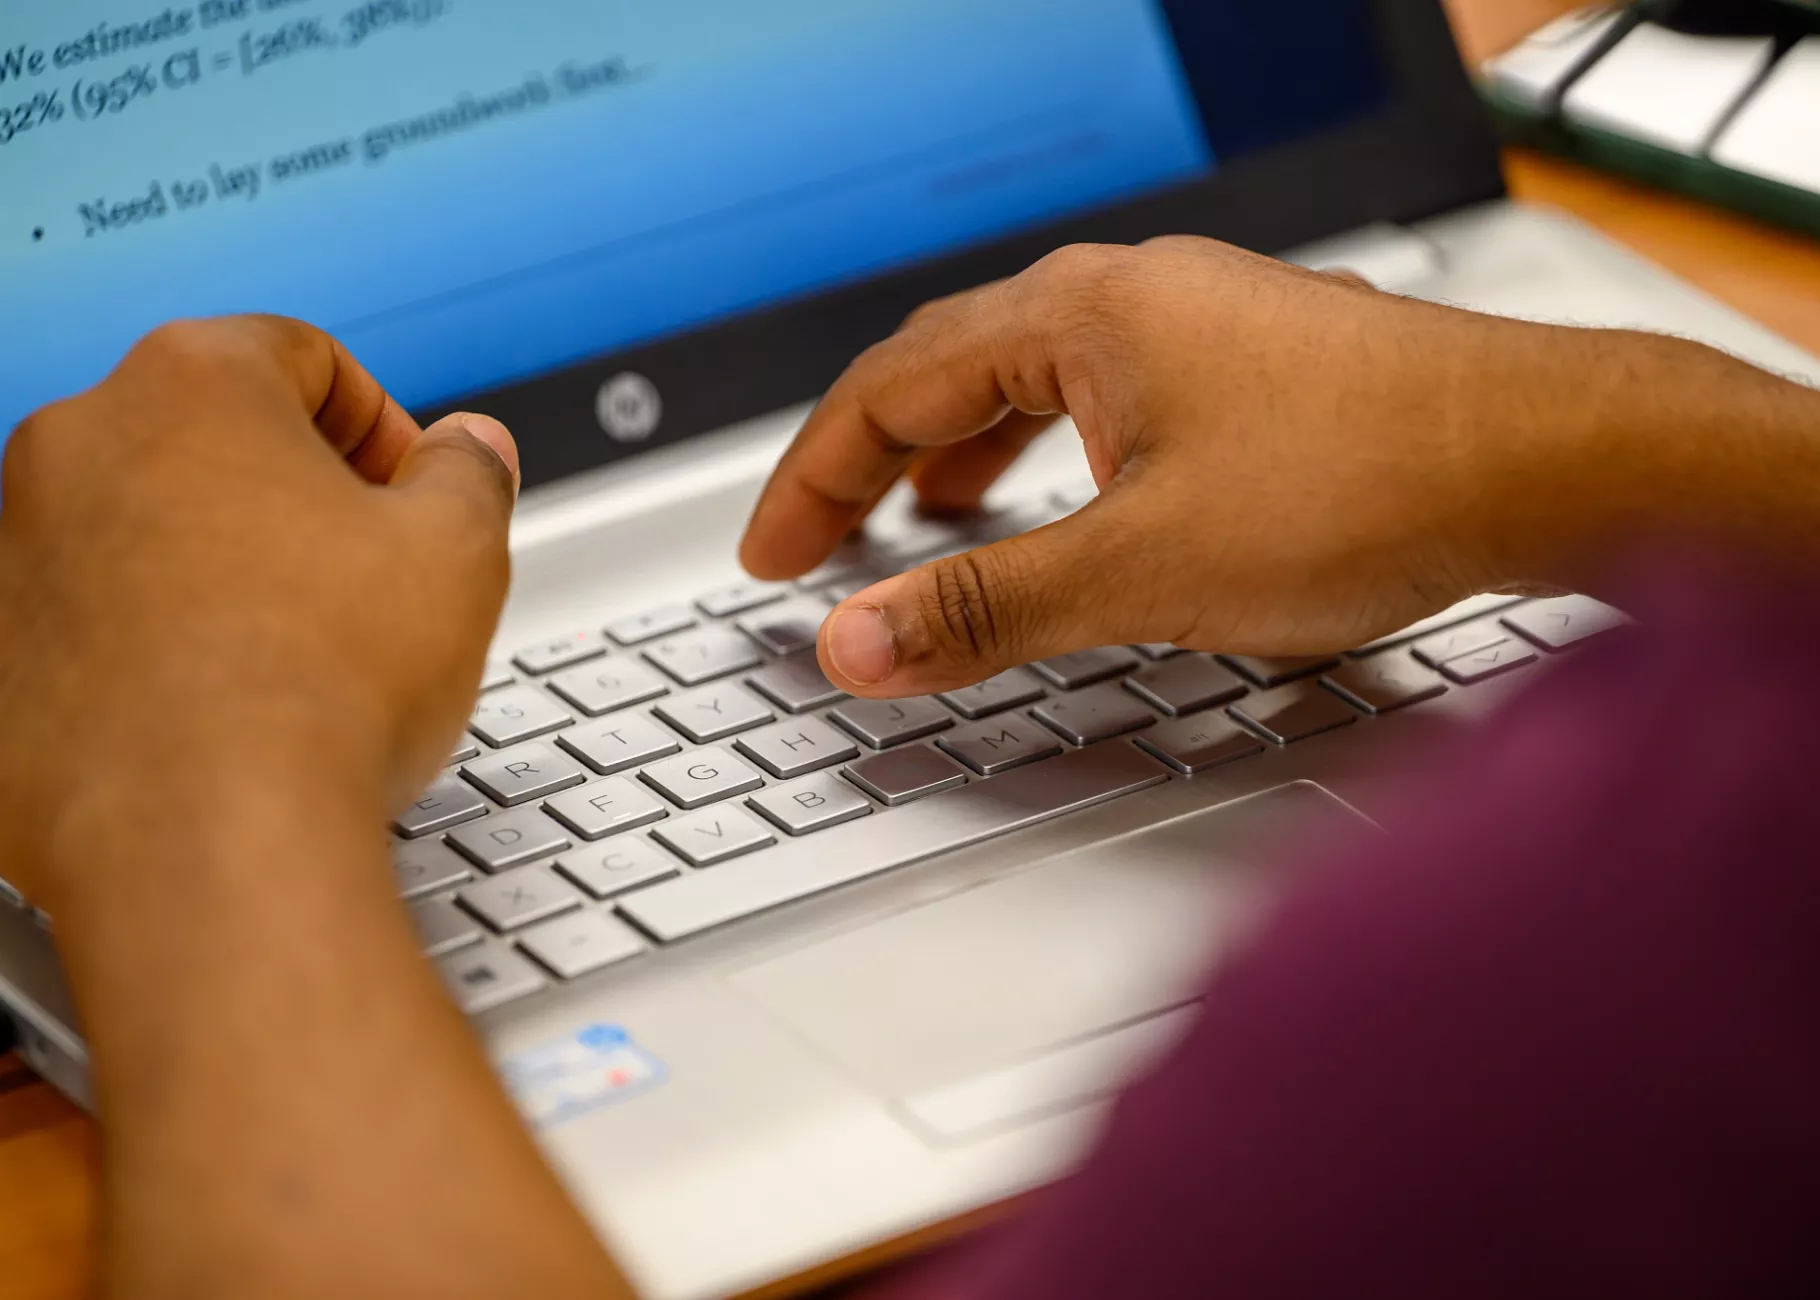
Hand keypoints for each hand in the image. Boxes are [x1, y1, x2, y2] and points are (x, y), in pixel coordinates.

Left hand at [0, 316, 518, 905]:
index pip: (305, 358)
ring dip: (222, 569)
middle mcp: (78, 446)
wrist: (209, 847)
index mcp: (192, 386)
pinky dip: (153, 648)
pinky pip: (92, 624)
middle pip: (214, 439)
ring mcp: (18, 551)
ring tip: (297, 655)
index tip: (411, 494)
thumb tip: (470, 453)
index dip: (384, 427)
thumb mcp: (460, 554)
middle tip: (365, 576)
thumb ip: (471, 474)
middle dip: (297, 496)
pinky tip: (225, 707)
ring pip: (147, 530)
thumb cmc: (320, 692)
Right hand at [738, 236, 1730, 695]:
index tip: (773, 556)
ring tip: (928, 524)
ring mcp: (1200, 325)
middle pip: (951, 369)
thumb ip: (984, 609)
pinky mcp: (1253, 368)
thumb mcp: (1139, 568)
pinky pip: (1107, 398)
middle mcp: (1135, 297)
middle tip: (823, 543)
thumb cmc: (1366, 484)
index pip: (890, 388)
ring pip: (1033, 379)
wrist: (1546, 462)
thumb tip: (856, 645)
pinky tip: (1070, 505)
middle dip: (874, 464)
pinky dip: (1050, 455)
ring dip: (962, 454)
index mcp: (1079, 315)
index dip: (813, 479)